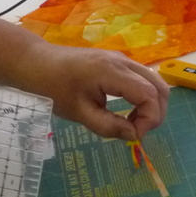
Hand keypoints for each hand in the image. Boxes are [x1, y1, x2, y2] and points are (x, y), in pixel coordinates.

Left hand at [17, 44, 169, 140]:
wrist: (35, 63)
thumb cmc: (52, 87)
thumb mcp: (78, 112)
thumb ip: (108, 126)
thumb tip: (134, 136)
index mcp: (112, 72)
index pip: (149, 95)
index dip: (150, 119)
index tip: (134, 135)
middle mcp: (123, 62)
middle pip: (160, 87)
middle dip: (156, 113)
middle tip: (137, 131)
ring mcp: (123, 60)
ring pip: (156, 83)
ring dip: (152, 106)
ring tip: (133, 122)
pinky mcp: (120, 63)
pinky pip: (144, 80)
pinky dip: (145, 98)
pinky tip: (129, 110)